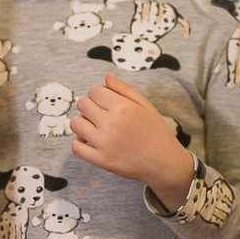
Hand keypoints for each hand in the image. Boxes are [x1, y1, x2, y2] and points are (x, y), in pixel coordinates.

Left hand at [71, 73, 194, 207]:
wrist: (164, 162)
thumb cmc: (156, 131)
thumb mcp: (146, 105)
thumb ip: (124, 89)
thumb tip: (106, 76)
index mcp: (123, 107)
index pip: (94, 91)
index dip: (99, 94)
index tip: (106, 101)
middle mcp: (111, 123)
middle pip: (82, 104)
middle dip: (89, 105)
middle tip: (101, 113)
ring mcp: (104, 143)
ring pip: (75, 124)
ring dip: (83, 122)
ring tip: (95, 126)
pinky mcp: (100, 160)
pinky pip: (76, 147)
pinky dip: (79, 142)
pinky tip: (90, 140)